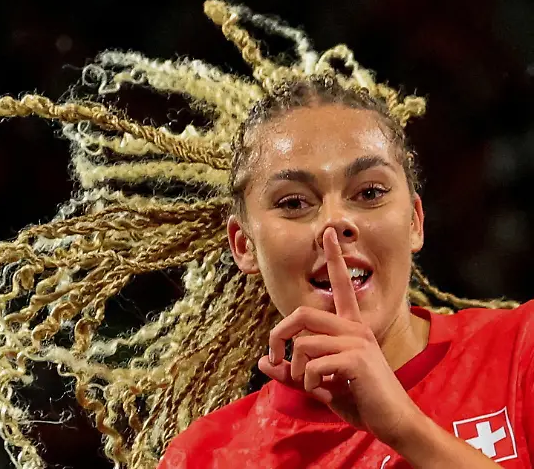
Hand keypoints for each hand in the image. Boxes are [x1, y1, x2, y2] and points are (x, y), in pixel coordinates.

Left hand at [257, 228, 422, 446]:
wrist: (393, 423)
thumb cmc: (359, 401)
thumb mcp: (318, 384)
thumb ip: (291, 371)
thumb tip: (262, 362)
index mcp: (350, 327)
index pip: (341, 285)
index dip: (335, 258)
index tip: (329, 233)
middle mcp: (354, 328)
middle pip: (301, 314)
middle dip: (278, 336)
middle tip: (273, 358)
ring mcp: (357, 342)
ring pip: (303, 344)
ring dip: (298, 372)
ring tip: (315, 387)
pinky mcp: (356, 360)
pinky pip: (312, 365)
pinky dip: (309, 384)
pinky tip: (326, 393)